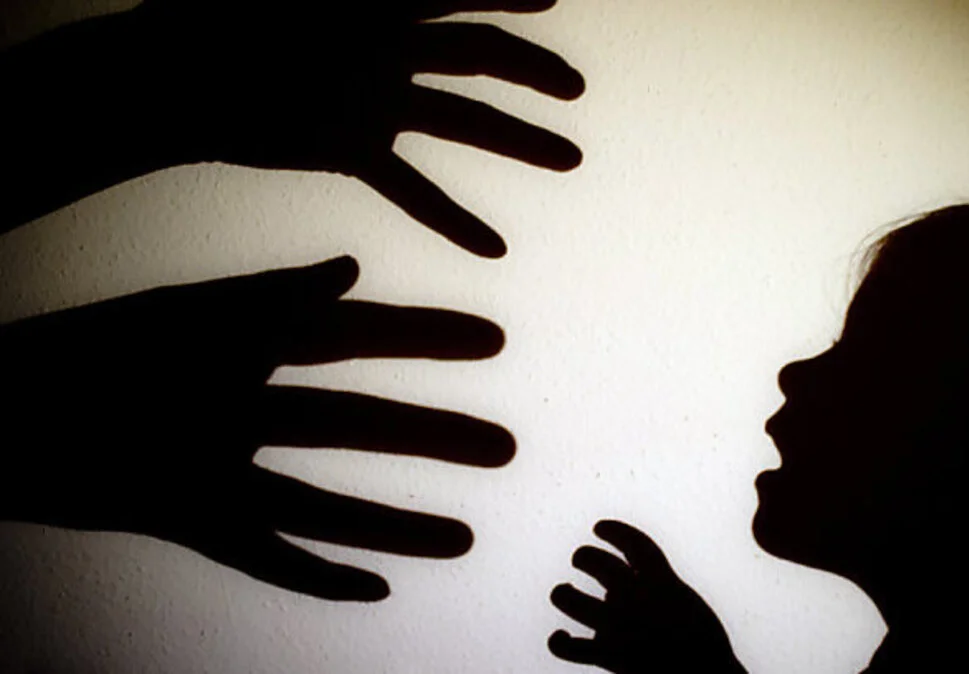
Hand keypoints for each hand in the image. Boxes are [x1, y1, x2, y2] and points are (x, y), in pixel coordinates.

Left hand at [0, 256, 514, 600]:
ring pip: (327, 503)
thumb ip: (270, 298)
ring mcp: (224, 469)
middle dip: (432, 437)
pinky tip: (373, 590)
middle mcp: (249, 409)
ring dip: (396, 524)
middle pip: (358, 427)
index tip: (495, 337)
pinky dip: (317, 578)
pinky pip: (267, 557)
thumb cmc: (88, 353)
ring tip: (465, 535)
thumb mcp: (186, 318)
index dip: (425, 337)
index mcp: (247, 345)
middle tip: (508, 446)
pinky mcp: (190, 521)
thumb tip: (355, 269)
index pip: (358, 337)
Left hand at [129, 0, 585, 256]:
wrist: (169, 80)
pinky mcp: (353, 148)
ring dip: (517, 140)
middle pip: (477, 58)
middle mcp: (390, 47)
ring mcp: (376, 99)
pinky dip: (454, 217)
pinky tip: (497, 248)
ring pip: (462, 122)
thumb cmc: (224, 16)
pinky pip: (414, 186)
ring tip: (572, 160)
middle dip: (531, 74)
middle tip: (576, 92)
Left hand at [549, 520, 746, 672]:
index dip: (613, 530)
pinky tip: (559, 638)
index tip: (599, 527)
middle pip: (597, 563)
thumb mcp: (684, 603)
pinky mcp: (608, 657)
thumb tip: (607, 593)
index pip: (633, 543)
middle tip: (580, 558)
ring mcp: (619, 627)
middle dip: (584, 556)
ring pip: (571, 600)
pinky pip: (570, 648)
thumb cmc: (702, 643)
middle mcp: (636, 598)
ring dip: (563, 594)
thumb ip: (646, 592)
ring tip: (563, 591)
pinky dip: (559, 643)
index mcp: (663, 582)